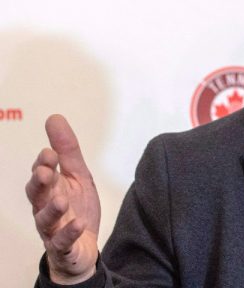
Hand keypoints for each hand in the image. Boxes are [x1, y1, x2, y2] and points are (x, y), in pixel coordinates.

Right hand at [25, 115, 100, 283]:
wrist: (83, 247)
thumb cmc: (76, 209)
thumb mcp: (78, 176)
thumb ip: (67, 150)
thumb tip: (54, 118)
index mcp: (49, 189)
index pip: (41, 174)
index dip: (44, 164)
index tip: (50, 153)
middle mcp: (45, 208)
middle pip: (37, 195)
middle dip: (40, 182)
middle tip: (46, 171)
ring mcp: (53, 229)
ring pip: (45, 219)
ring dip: (51, 208)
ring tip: (61, 199)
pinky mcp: (64, 247)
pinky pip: (63, 241)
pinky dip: (69, 233)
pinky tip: (78, 223)